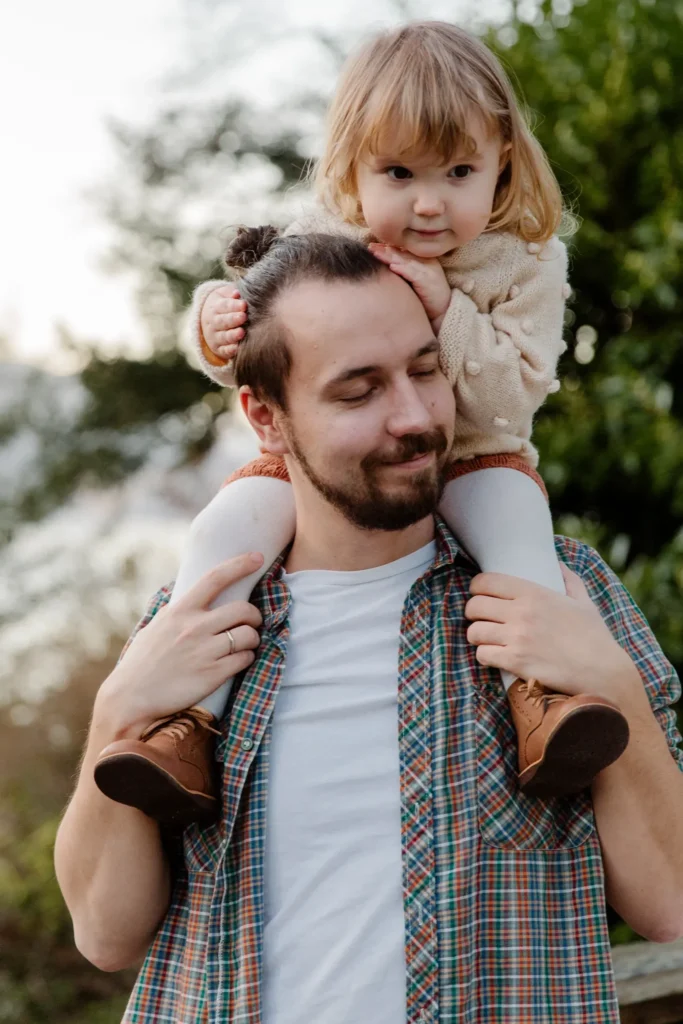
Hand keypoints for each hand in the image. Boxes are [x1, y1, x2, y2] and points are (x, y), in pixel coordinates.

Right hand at [98, 553, 264, 737]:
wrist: (130, 698)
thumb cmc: (141, 662)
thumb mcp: (156, 627)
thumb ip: (176, 612)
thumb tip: (189, 596)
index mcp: (180, 612)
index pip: (215, 578)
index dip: (240, 565)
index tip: (257, 557)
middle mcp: (194, 627)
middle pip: (243, 609)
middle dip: (254, 615)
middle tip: (251, 622)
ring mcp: (205, 651)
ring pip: (249, 635)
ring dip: (253, 638)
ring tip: (245, 644)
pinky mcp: (213, 675)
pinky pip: (245, 659)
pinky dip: (247, 658)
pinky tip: (239, 661)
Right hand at [201, 286, 248, 361]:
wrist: (209, 321)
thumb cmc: (224, 305)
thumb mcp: (223, 295)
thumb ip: (230, 293)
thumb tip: (236, 293)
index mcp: (215, 307)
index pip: (224, 306)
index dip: (234, 306)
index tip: (244, 305)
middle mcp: (213, 323)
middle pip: (222, 321)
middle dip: (233, 319)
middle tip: (243, 317)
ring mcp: (215, 337)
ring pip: (223, 337)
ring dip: (232, 335)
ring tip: (242, 332)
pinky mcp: (219, 349)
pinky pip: (224, 351)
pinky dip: (230, 351)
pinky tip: (238, 348)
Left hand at [368, 243, 450, 325]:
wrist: (444, 311)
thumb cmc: (427, 298)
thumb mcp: (415, 281)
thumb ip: (404, 272)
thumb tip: (387, 267)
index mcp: (424, 260)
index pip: (403, 251)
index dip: (388, 248)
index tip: (373, 246)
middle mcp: (427, 262)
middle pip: (403, 253)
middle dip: (385, 250)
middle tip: (370, 247)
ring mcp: (428, 270)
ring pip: (406, 261)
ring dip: (390, 257)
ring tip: (376, 253)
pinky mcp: (429, 281)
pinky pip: (414, 273)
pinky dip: (403, 270)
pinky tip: (392, 267)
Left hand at [464, 564, 640, 700]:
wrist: (603, 672)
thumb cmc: (594, 638)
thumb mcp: (584, 603)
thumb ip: (570, 581)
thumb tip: (559, 564)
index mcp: (535, 594)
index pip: (487, 581)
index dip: (476, 587)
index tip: (478, 594)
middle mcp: (521, 613)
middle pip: (474, 606)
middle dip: (473, 613)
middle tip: (481, 619)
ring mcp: (517, 638)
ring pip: (474, 632)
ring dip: (477, 636)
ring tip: (485, 639)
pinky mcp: (515, 662)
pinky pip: (482, 654)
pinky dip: (484, 656)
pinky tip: (494, 656)